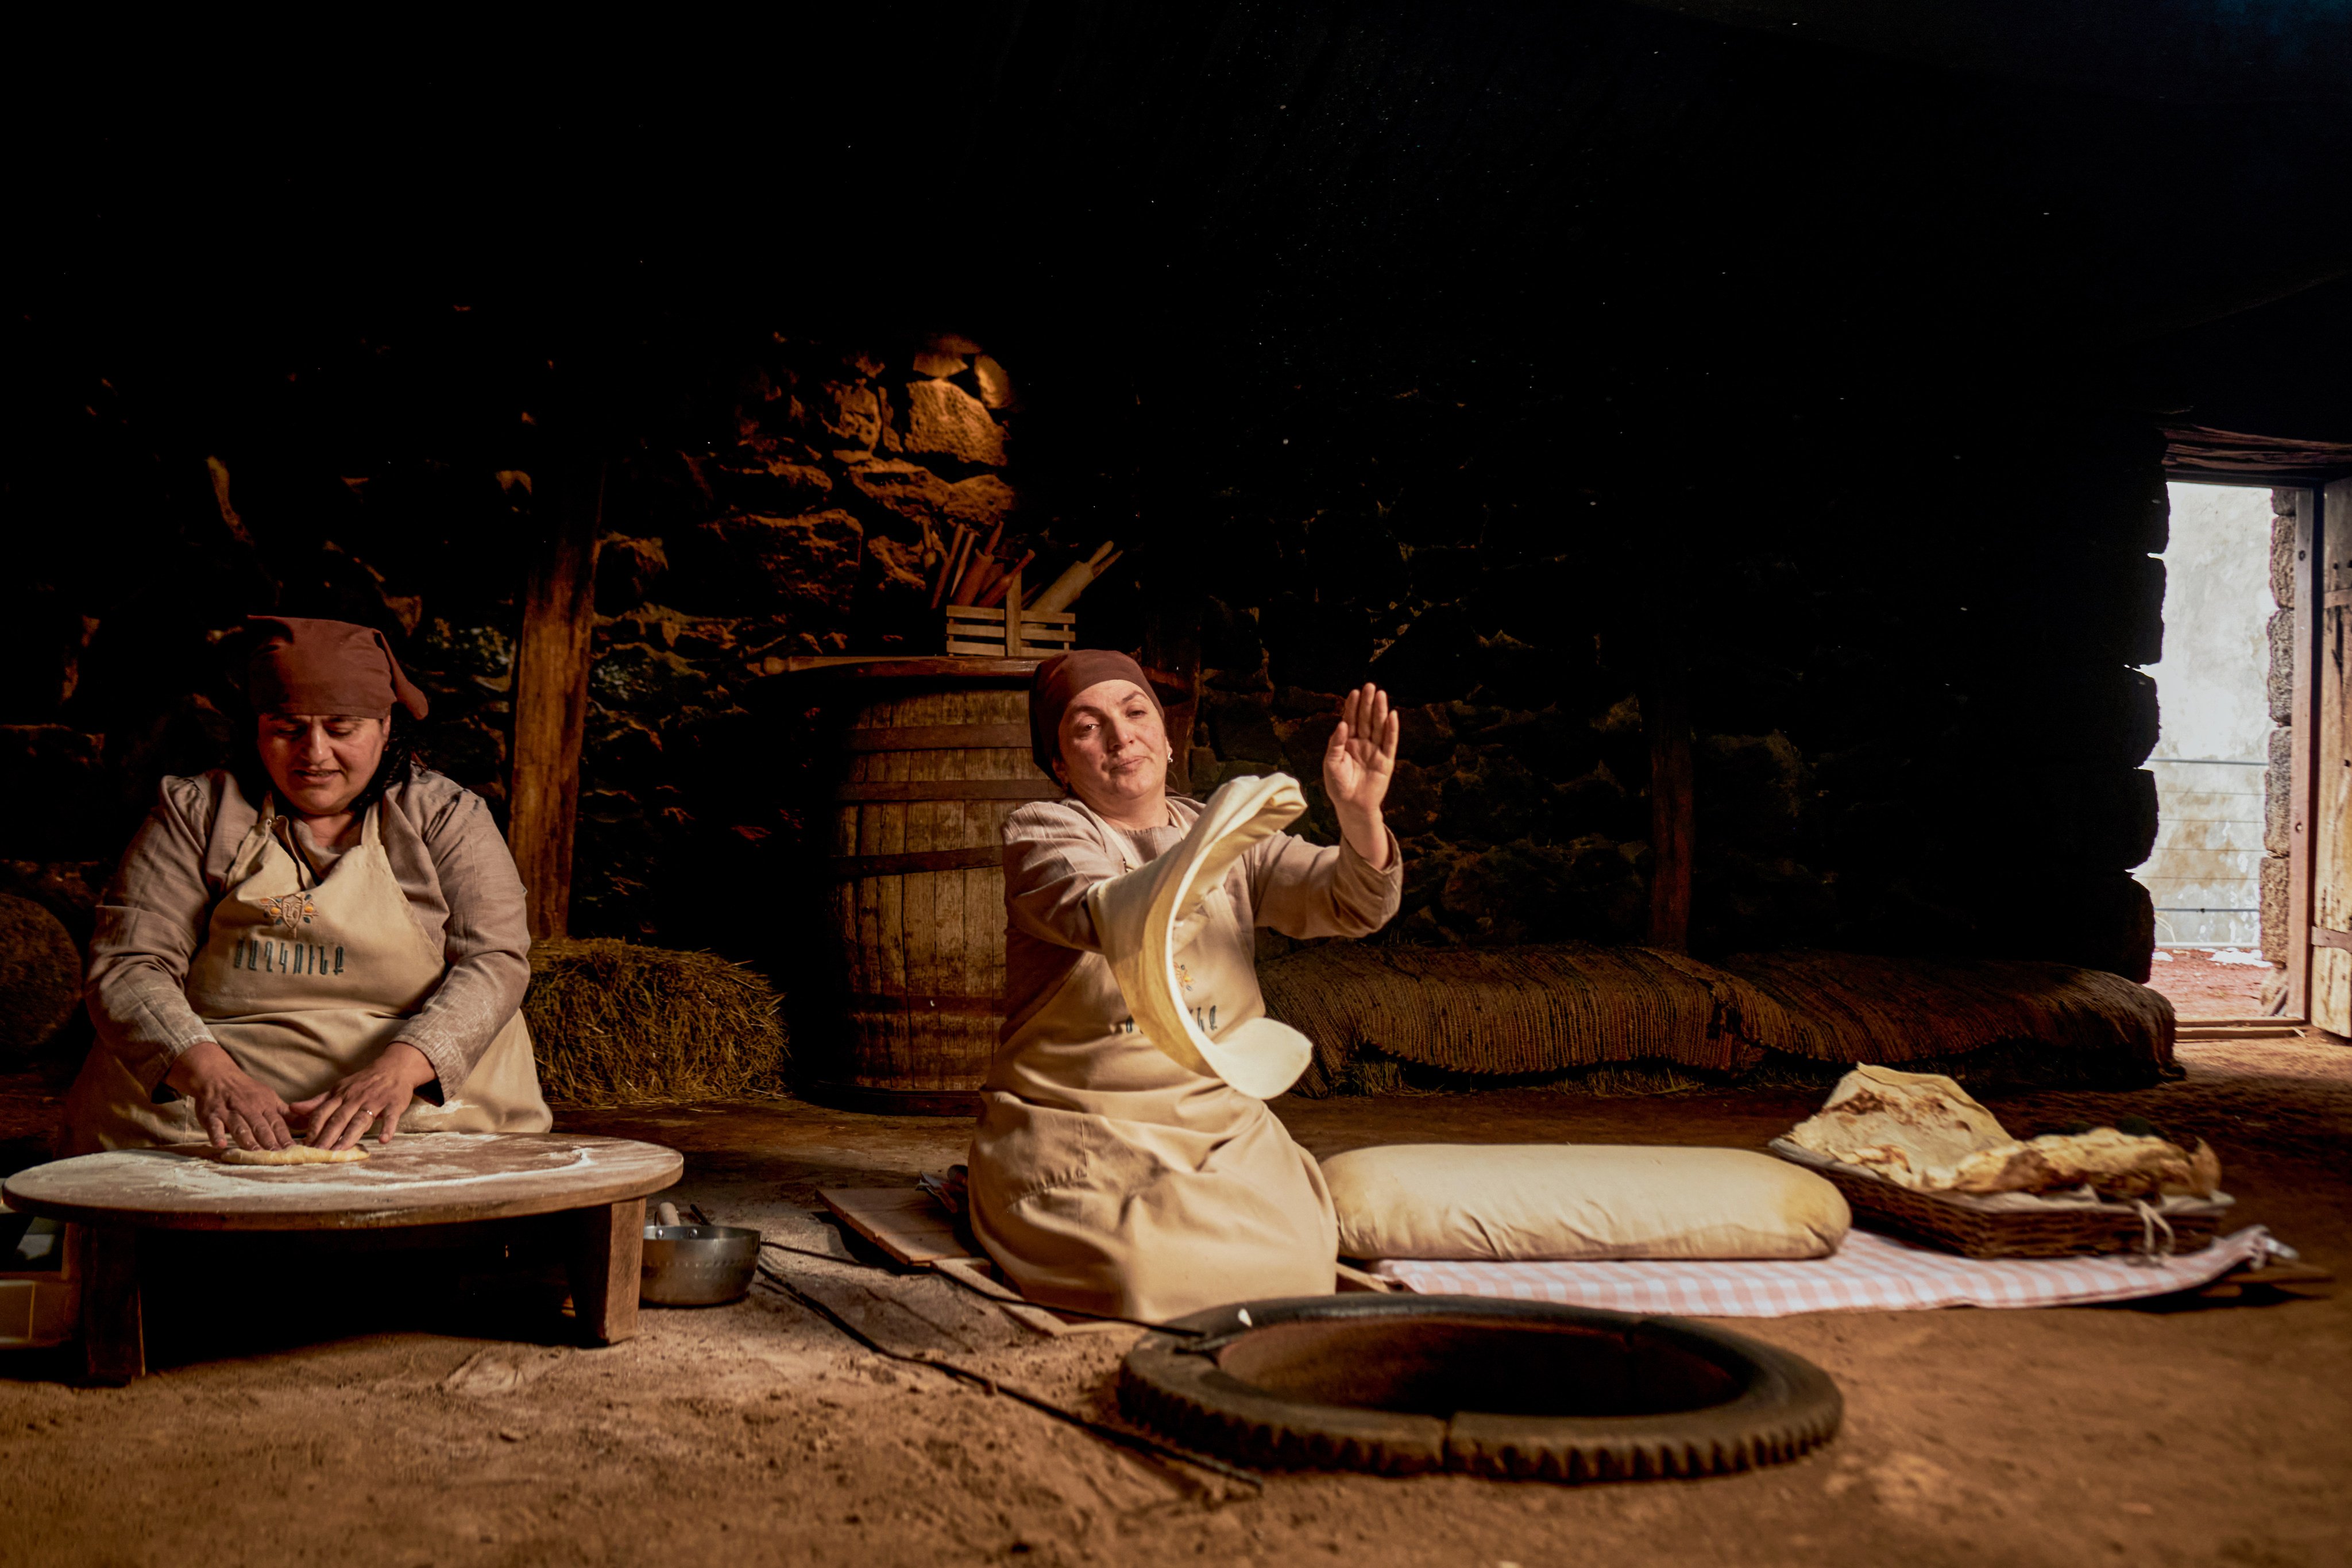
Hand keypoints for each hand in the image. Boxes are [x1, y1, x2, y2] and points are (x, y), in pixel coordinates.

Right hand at [167, 1040, 296, 1150]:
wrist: (218, 1076)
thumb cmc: (248, 1092)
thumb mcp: (270, 1099)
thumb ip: (287, 1114)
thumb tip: (309, 1123)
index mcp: (265, 1105)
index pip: (277, 1123)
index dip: (284, 1136)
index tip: (292, 1150)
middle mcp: (249, 1108)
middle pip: (260, 1126)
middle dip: (269, 1141)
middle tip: (276, 1156)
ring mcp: (229, 1112)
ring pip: (240, 1127)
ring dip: (247, 1140)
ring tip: (255, 1153)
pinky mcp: (211, 1115)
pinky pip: (214, 1126)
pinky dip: (216, 1135)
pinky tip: (221, 1145)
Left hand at [290, 1042, 436, 1150]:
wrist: (394, 1067)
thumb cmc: (364, 1082)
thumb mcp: (339, 1089)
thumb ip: (317, 1102)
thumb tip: (292, 1108)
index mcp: (340, 1095)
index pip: (323, 1113)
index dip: (313, 1129)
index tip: (306, 1145)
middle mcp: (355, 1098)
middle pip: (339, 1119)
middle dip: (327, 1136)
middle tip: (318, 1153)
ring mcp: (375, 1101)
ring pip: (360, 1120)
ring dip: (350, 1135)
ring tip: (340, 1150)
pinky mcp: (394, 1103)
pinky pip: (390, 1117)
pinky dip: (387, 1128)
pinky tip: (383, 1140)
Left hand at [1324, 683, 1398, 869]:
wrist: (1351, 806)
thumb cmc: (1338, 785)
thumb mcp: (1331, 763)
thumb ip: (1336, 743)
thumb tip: (1342, 724)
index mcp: (1347, 743)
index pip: (1351, 720)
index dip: (1352, 707)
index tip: (1354, 692)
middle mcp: (1362, 744)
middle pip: (1366, 720)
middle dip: (1367, 703)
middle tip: (1370, 686)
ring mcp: (1375, 751)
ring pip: (1378, 727)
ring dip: (1380, 711)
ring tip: (1381, 695)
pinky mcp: (1386, 761)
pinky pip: (1389, 743)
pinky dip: (1391, 729)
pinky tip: (1392, 715)